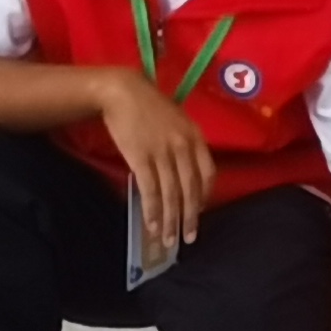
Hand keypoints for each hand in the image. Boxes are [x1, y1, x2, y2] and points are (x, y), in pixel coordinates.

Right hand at [99, 72, 218, 262]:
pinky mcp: (141, 158)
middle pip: (190, 189)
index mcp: (195, 137)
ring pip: (171, 194)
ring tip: (168, 239)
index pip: (208, 172)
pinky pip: (150, 190)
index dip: (204, 195)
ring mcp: (162, 153)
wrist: (123, 91)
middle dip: (190, 217)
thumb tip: (185, 169)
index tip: (200, 211)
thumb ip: (185, 143)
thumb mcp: (177, 119)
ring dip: (170, 220)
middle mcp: (183, 147)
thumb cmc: (149, 105)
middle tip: (188, 238)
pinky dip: (153, 210)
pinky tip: (152, 224)